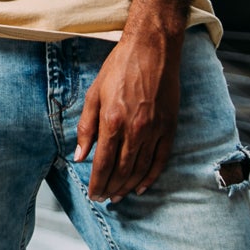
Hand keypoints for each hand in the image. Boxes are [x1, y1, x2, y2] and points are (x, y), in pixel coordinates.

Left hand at [75, 29, 181, 202]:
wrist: (151, 49)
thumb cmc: (119, 68)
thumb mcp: (94, 93)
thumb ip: (86, 127)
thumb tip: (80, 155)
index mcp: (112, 121)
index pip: (102, 164)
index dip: (97, 183)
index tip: (93, 195)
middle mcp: (134, 130)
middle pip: (121, 171)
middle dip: (111, 188)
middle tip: (104, 199)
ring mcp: (154, 130)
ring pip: (140, 169)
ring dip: (128, 186)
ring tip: (119, 196)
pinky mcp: (169, 127)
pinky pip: (160, 160)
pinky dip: (151, 176)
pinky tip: (142, 186)